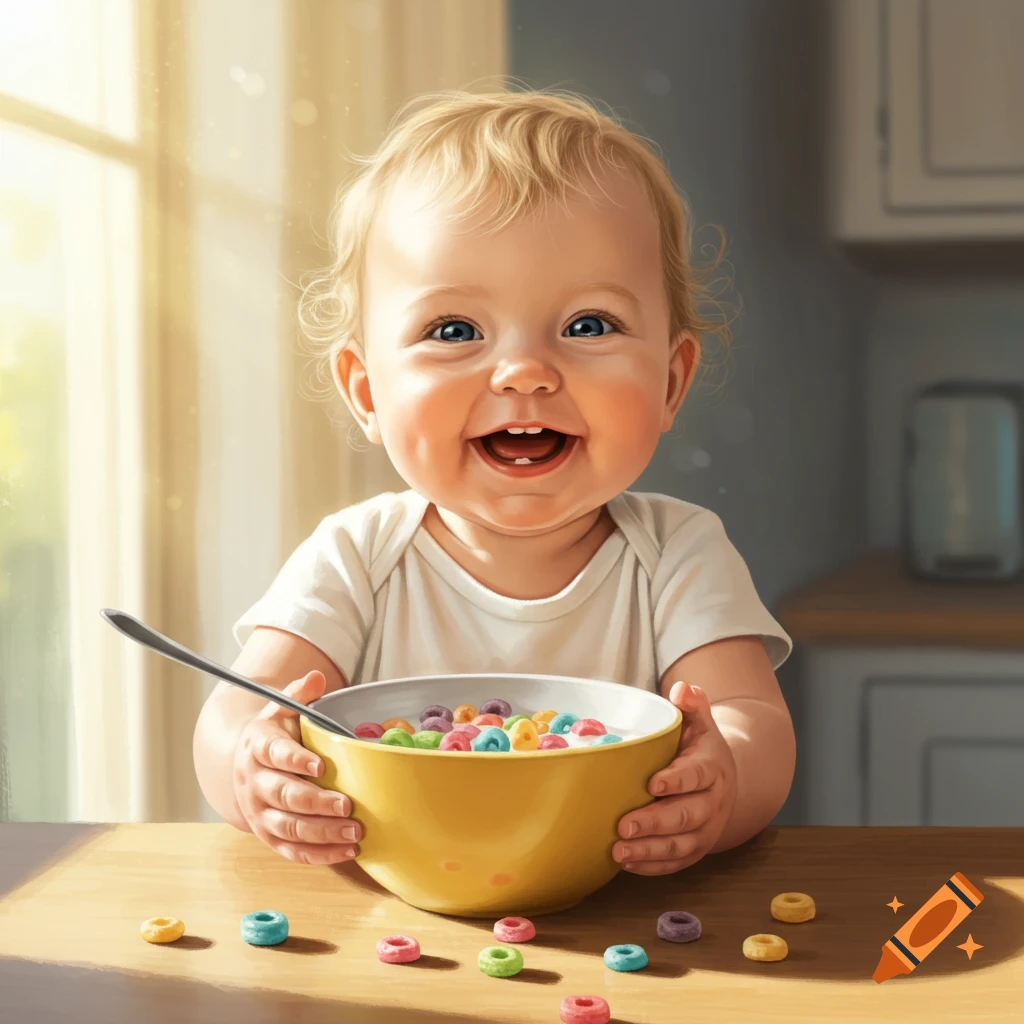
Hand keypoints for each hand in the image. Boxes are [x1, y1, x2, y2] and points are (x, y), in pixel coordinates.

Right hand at [233, 670, 361, 864]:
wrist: (244, 766)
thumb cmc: (274, 736)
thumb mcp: (281, 710)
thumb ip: (299, 694)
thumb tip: (317, 677)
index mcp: (258, 747)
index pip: (275, 753)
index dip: (295, 760)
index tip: (321, 766)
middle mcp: (255, 782)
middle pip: (283, 795)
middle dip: (316, 802)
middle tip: (346, 805)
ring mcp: (260, 813)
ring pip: (289, 827)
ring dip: (322, 832)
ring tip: (354, 832)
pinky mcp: (269, 836)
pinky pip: (293, 851)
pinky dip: (320, 854)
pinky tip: (347, 851)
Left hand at [613, 681, 736, 874]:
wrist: (726, 779)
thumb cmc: (700, 747)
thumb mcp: (700, 721)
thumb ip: (692, 703)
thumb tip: (681, 687)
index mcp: (712, 767)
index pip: (697, 774)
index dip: (677, 780)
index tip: (652, 783)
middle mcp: (713, 801)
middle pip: (687, 815)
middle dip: (655, 822)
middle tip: (623, 826)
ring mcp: (706, 829)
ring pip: (681, 845)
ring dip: (649, 850)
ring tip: (618, 850)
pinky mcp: (696, 848)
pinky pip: (676, 863)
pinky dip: (652, 866)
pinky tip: (626, 864)